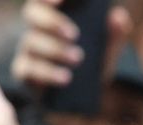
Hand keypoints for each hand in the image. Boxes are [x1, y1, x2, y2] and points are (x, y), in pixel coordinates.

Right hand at [10, 0, 130, 88]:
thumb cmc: (91, 63)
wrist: (80, 98)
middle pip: (32, 15)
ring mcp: (27, 50)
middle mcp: (35, 28)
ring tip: (78, 58)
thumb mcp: (106, 49)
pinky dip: (48, 73)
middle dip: (52, 22)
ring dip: (55, 49)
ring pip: (31, 42)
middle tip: (74, 34)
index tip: (62, 0)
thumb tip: (118, 16)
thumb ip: (114, 33)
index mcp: (52, 14)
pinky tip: (66, 77)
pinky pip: (28, 70)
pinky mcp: (24, 72)